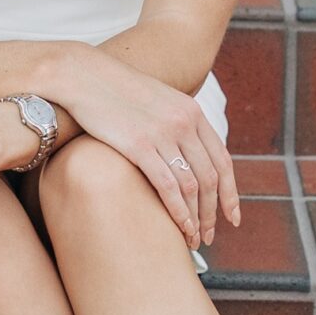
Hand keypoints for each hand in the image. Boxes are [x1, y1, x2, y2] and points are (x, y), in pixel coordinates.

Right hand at [56, 49, 239, 249]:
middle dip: (214, 212)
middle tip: (210, 236)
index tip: (232, 216)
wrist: (83, 76)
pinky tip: (181, 227)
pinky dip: (179, 211)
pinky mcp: (140, 145)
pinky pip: (168, 186)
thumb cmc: (113, 92)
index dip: (230, 193)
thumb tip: (182, 152)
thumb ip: (174, 124)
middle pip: (210, 177)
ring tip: (194, 238)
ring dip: (197, 217)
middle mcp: (184, 123)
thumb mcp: (155, 102)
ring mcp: (164, 134)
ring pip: (193, 185)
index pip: (222, 160)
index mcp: (192, 113)